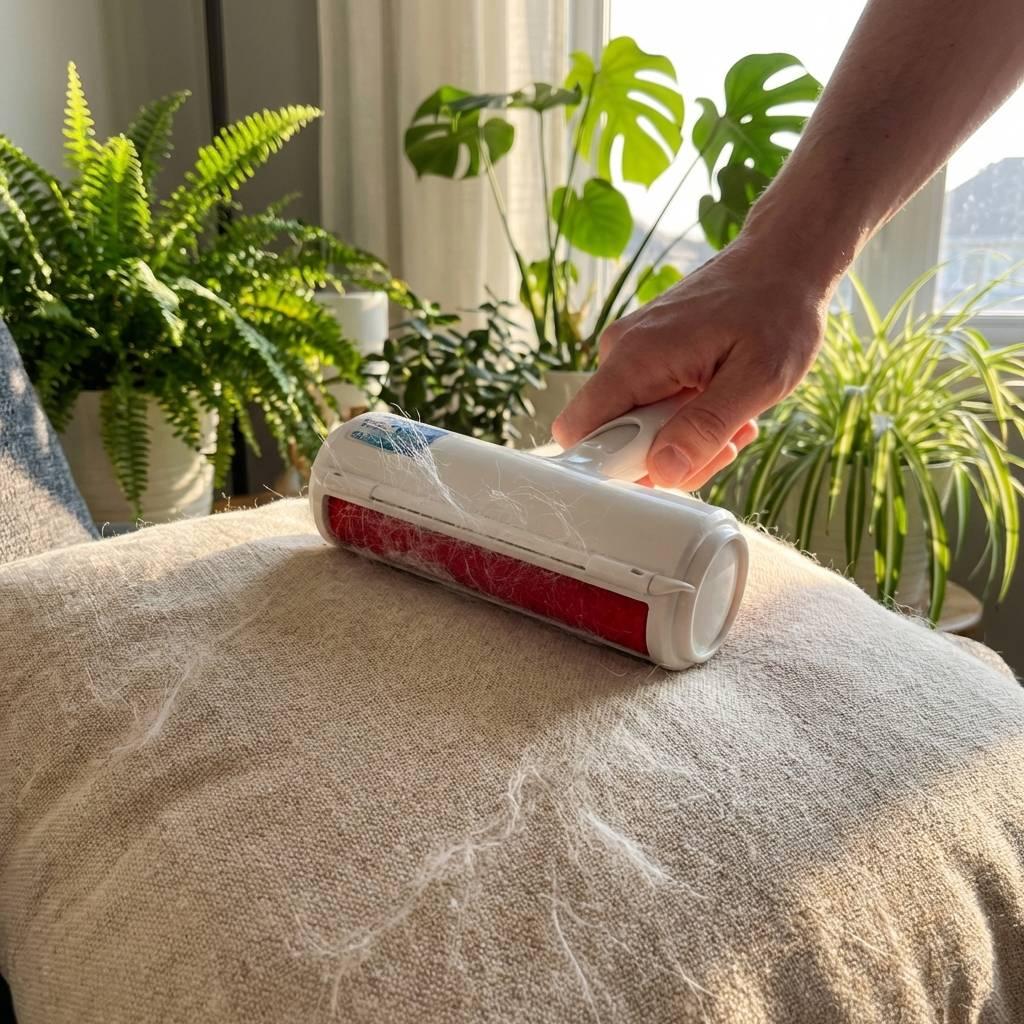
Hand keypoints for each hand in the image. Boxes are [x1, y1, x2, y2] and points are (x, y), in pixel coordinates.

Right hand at [552, 239, 831, 488]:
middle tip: (726, 440)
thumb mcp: (758, 379)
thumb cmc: (778, 310)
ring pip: (638, 430)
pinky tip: (726, 401)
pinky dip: (689, 419)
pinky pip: (652, 410)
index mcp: (636, 357)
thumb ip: (706, 428)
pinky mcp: (646, 357)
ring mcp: (631, 355)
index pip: (578, 431)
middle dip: (670, 456)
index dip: (613, 466)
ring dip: (687, 439)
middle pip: (613, 440)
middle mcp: (620, 354)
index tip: (672, 465)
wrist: (785, 259)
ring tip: (735, 417)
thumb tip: (663, 471)